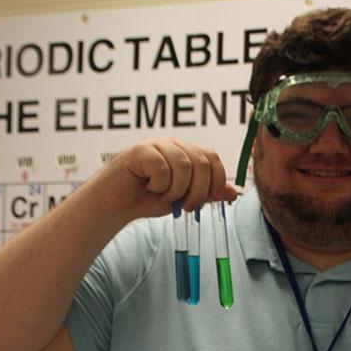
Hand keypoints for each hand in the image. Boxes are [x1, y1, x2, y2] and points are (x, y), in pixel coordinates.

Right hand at [96, 137, 237, 221]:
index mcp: (187, 152)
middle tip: (187, 206)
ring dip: (177, 190)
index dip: (217, 179)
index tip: (211, 199)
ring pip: (184, 165)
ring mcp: (157, 145)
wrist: (118, 204)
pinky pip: (162, 167)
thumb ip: (207, 193)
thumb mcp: (184, 198)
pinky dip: (159, 184)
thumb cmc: (149, 199)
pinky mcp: (140, 151)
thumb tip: (233, 192)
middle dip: (199, 190)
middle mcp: (174, 144)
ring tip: (165, 197)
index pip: (213, 158)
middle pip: (202, 161)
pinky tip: (149, 187)